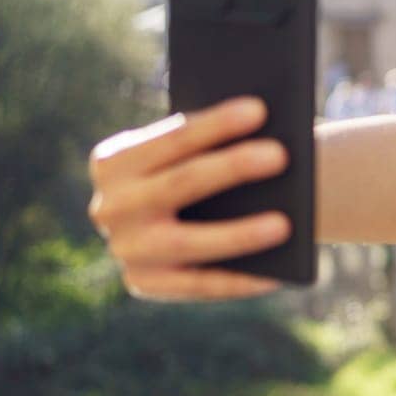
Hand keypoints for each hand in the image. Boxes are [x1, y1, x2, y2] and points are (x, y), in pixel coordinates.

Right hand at [88, 96, 292, 299]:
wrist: (180, 221)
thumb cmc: (200, 172)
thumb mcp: (196, 154)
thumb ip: (216, 145)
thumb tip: (269, 142)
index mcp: (114, 161)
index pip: (171, 137)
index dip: (216, 124)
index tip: (259, 110)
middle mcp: (110, 206)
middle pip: (179, 183)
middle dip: (230, 168)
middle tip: (280, 156)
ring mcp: (125, 249)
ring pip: (185, 242)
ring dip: (237, 234)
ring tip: (286, 224)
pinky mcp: (144, 283)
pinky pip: (196, 286)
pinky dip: (238, 280)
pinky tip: (277, 275)